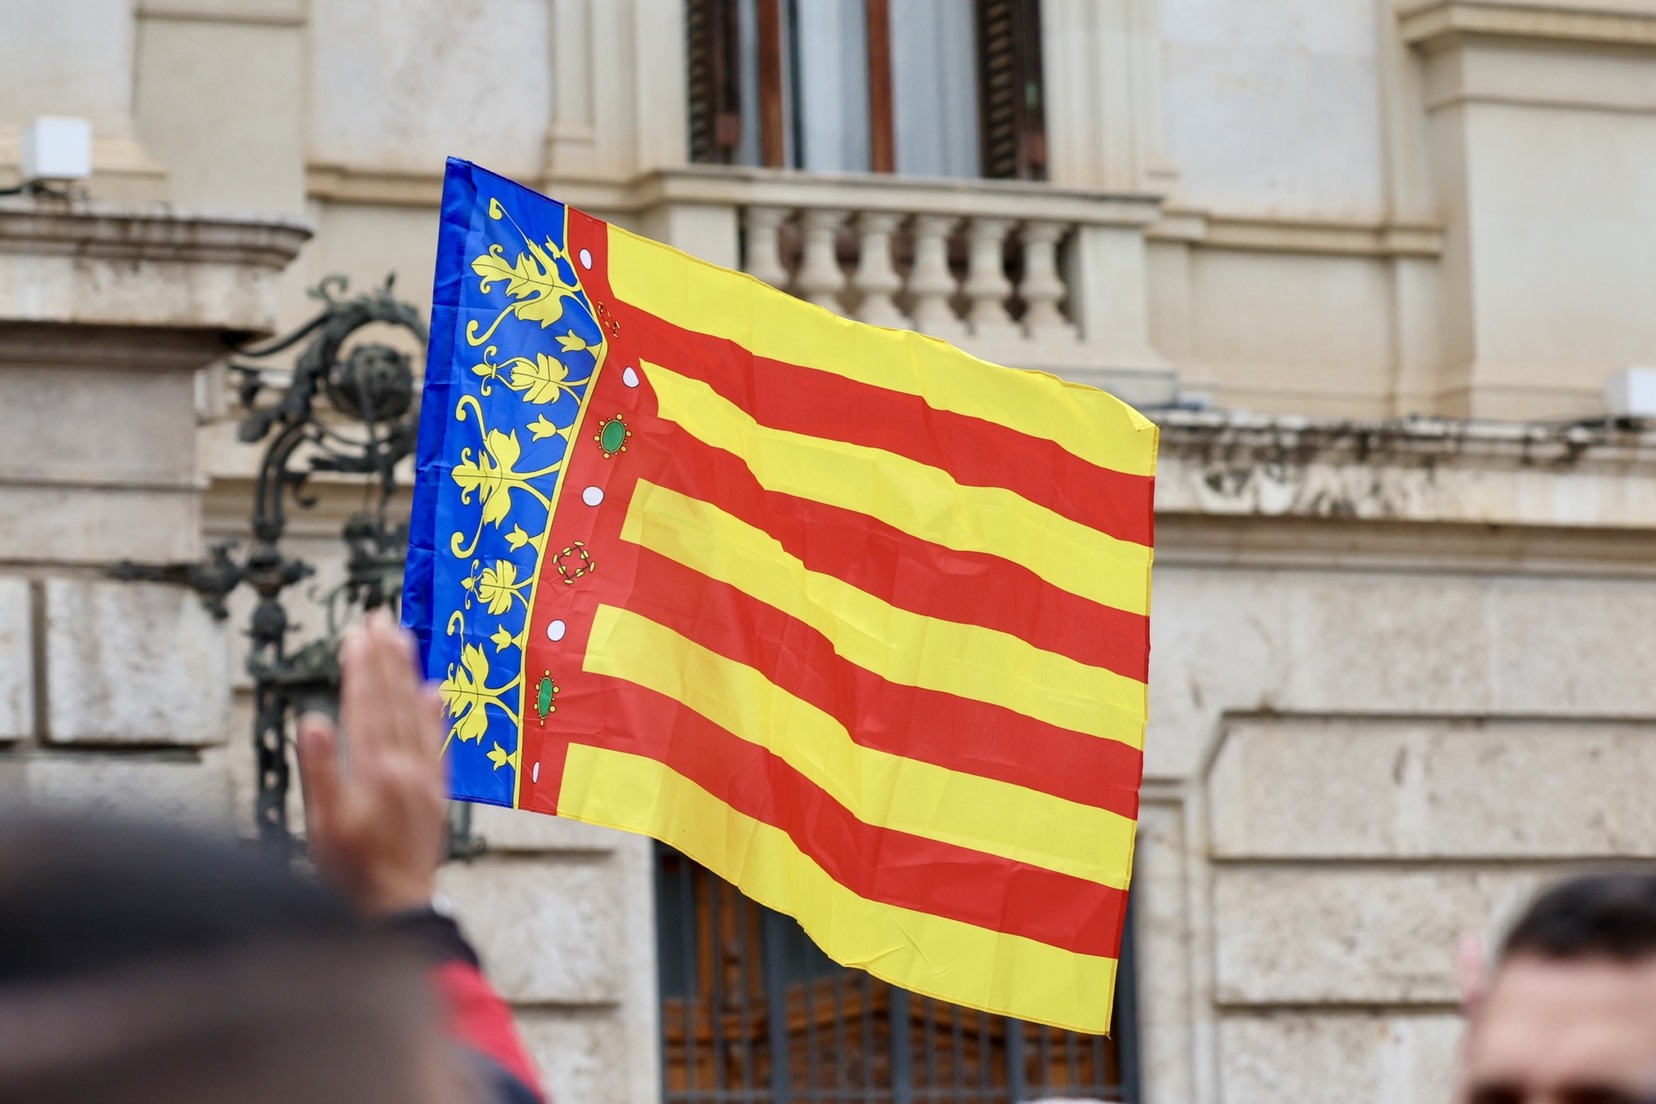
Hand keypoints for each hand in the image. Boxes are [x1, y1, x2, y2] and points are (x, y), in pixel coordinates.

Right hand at [296, 610, 448, 917]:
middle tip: (380, 617)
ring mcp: (424, 778)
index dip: (361, 668)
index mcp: (374, 770)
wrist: (398, 906)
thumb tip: (313, 720)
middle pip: (393, 700)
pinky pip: (437, 743)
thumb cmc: (351, 870)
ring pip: (415, 714)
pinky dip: (434, 715)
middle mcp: (404, 766)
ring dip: (407, 674)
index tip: (357, 634)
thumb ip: (321, 771)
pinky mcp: (436, 793)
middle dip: (385, 657)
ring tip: (403, 639)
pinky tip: (434, 693)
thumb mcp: (323, 824)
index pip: (366, 705)